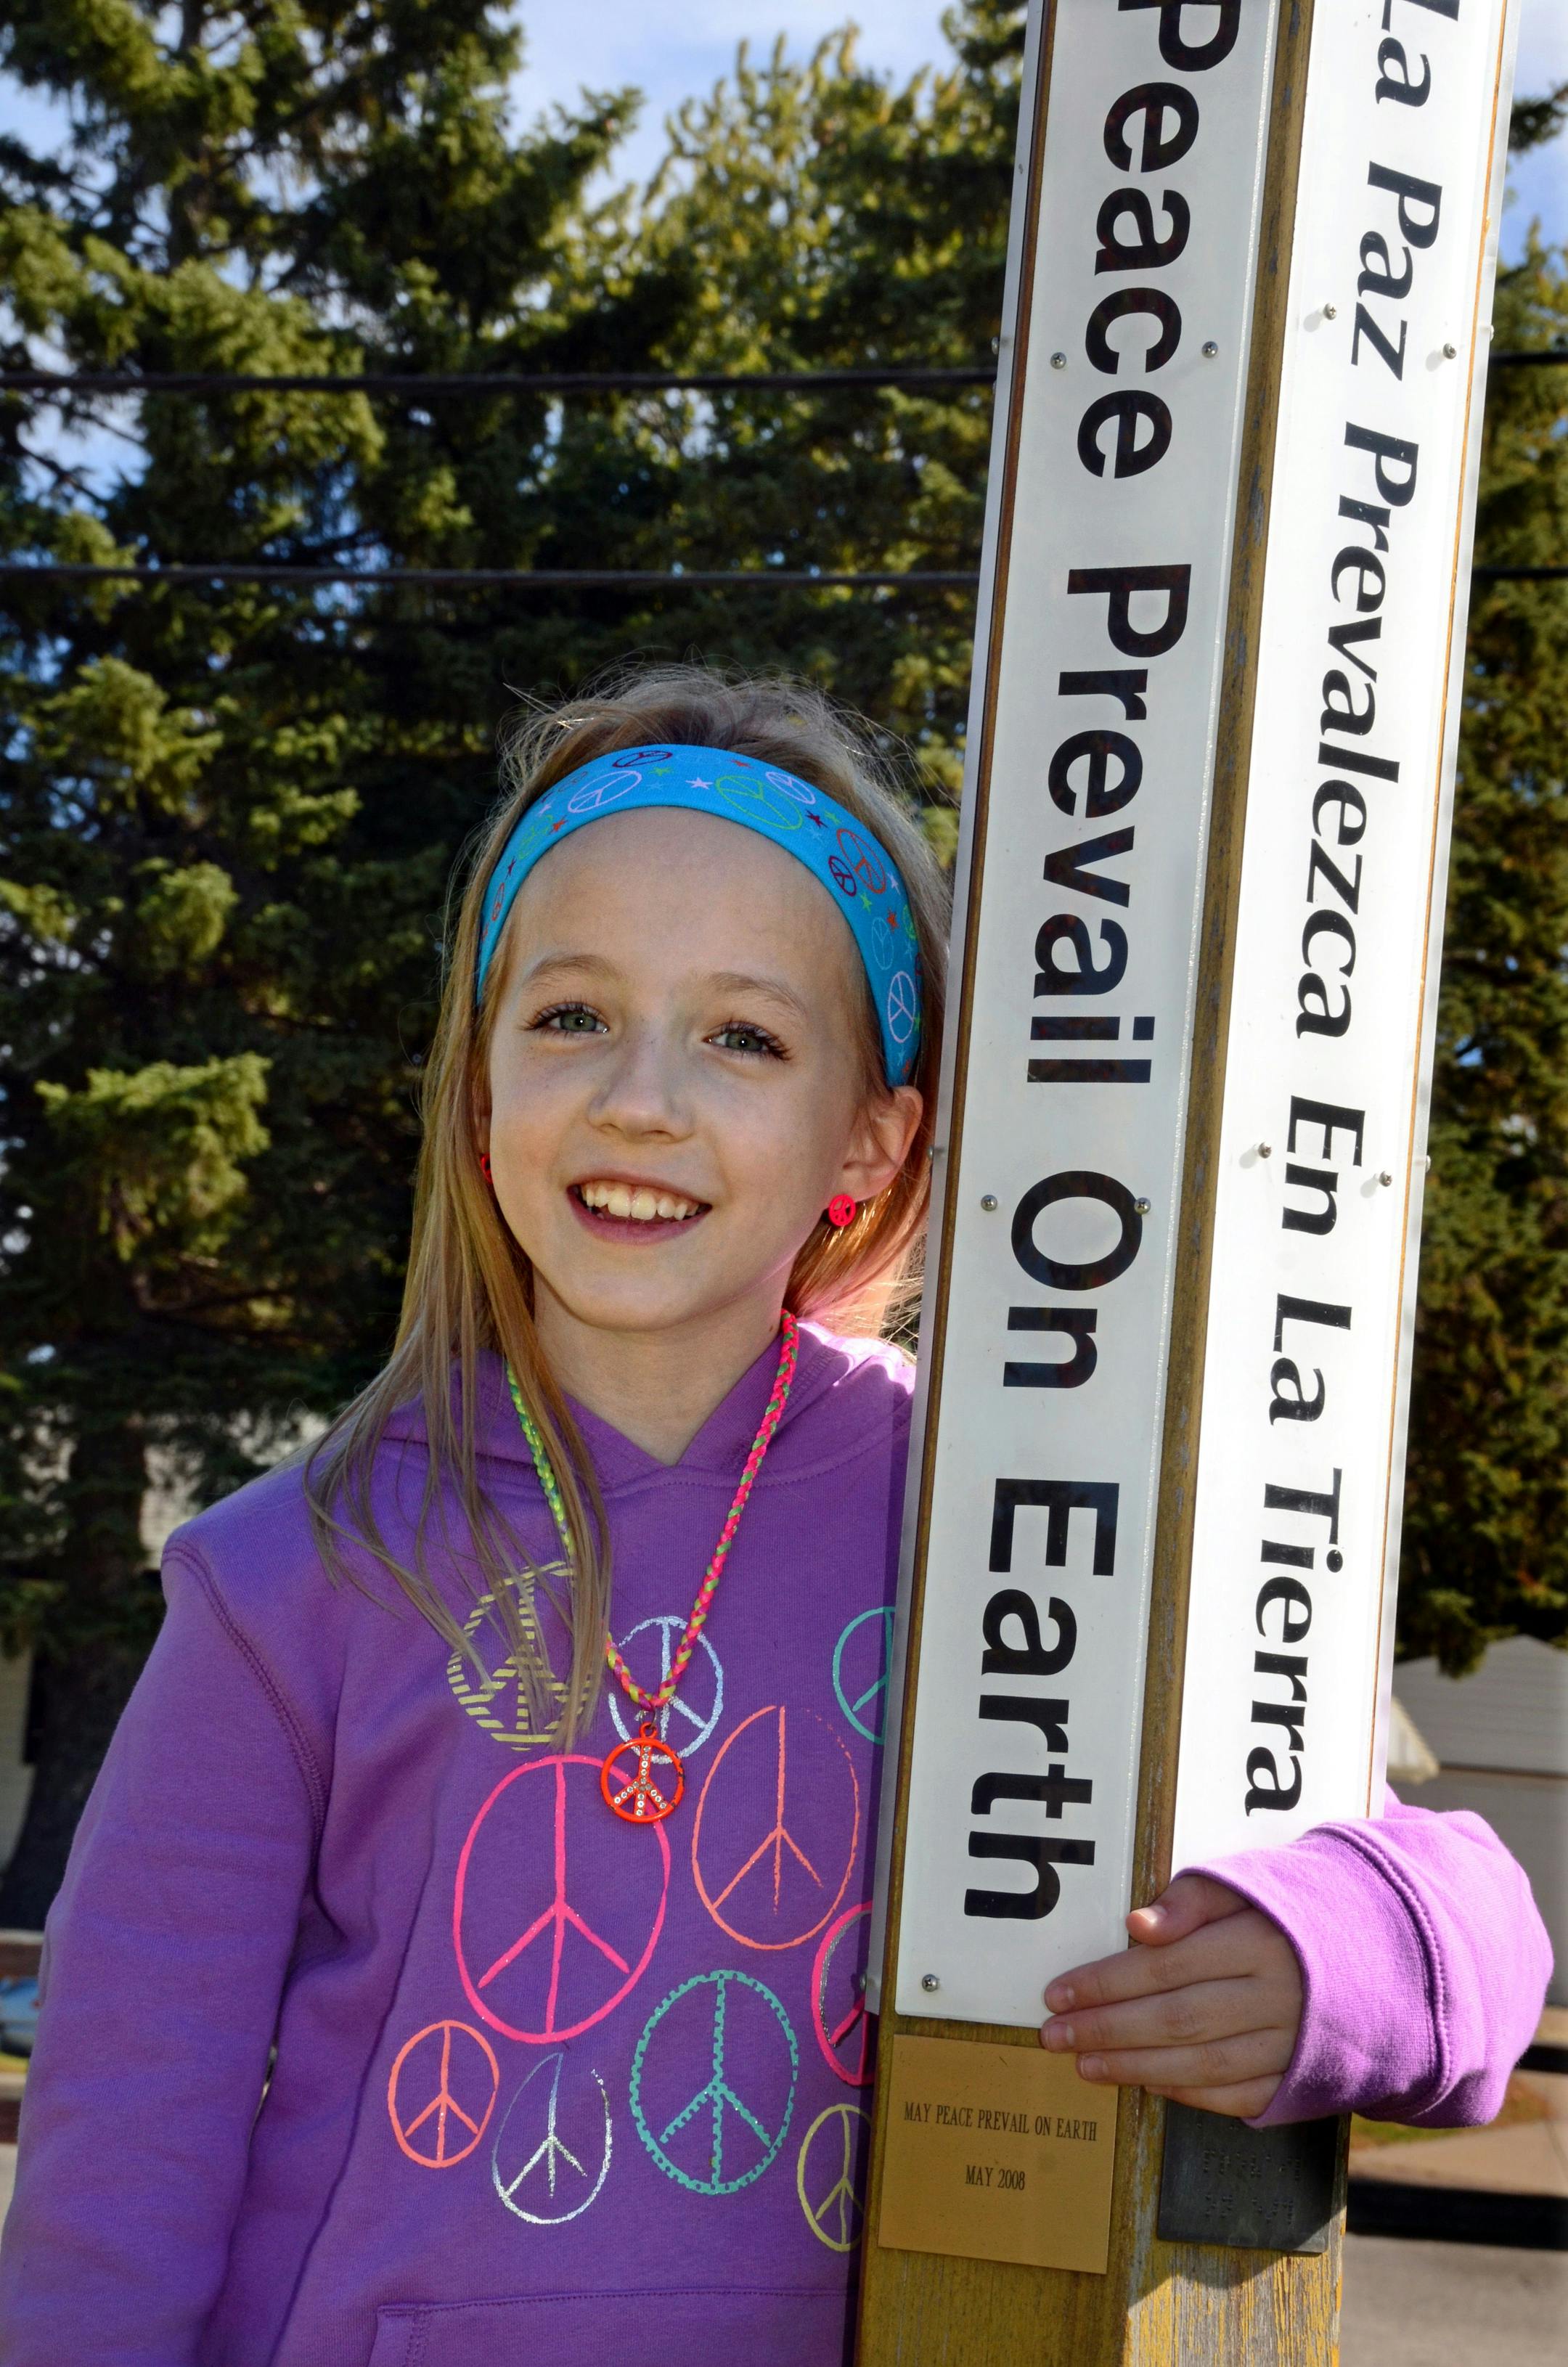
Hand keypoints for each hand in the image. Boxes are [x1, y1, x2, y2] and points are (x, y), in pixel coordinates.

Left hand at [1038, 1873, 1302, 2118]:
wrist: (1377, 1957)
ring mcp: (1294, 2046)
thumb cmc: (1291, 1914)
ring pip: (1202, 2065)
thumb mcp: (1250, 1884)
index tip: (1057, 1992)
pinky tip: (1145, 2082)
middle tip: (1054, 2034)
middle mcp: (1280, 1999)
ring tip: (1083, 2064)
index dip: (1107, 1981)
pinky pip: (1237, 2097)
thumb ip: (1194, 1898)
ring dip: (1135, 2067)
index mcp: (1263, 1942)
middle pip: (1177, 2019)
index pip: (1166, 1966)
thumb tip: (1138, 1925)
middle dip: (1107, 2029)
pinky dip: (1187, 2093)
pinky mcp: (1301, 2081)